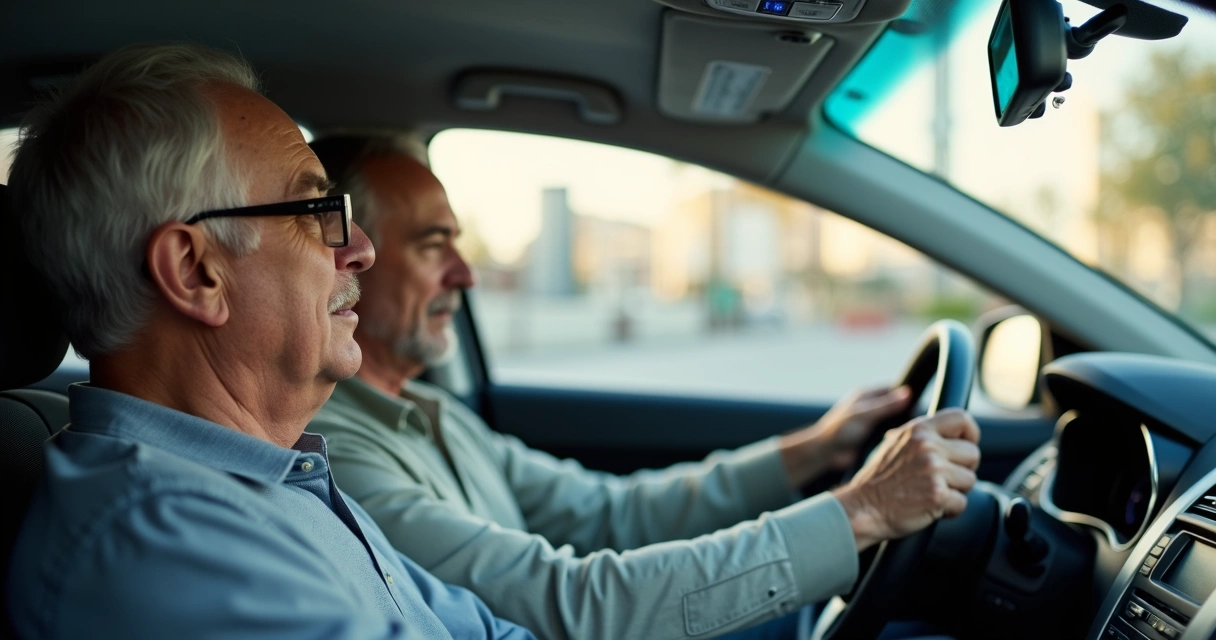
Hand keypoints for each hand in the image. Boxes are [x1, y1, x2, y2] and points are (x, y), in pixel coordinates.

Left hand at [779, 386, 911, 487]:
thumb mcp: (864, 415)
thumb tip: (908, 393)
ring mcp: (872, 422)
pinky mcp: (872, 436)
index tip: (923, 403)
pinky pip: (890, 434)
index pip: (893, 388)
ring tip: (919, 433)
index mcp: (867, 395)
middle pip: (896, 405)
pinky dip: (898, 437)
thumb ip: (885, 405)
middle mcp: (871, 406)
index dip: (907, 394)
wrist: (825, 453)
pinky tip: (908, 444)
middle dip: (908, 412)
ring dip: (903, 426)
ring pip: (895, 421)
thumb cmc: (839, 430)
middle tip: (924, 421)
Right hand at [831, 409, 980, 551]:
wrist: (863, 508)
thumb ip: (921, 436)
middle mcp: (927, 446)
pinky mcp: (938, 495)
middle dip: (963, 469)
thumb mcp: (894, 444)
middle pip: (972, 453)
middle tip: (943, 478)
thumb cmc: (878, 480)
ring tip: (931, 492)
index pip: (961, 418)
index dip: (970, 433)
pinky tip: (930, 507)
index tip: (964, 447)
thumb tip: (948, 432)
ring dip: (956, 491)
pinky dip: (950, 510)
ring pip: (970, 480)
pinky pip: (962, 503)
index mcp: (918, 430)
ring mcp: (934, 470)